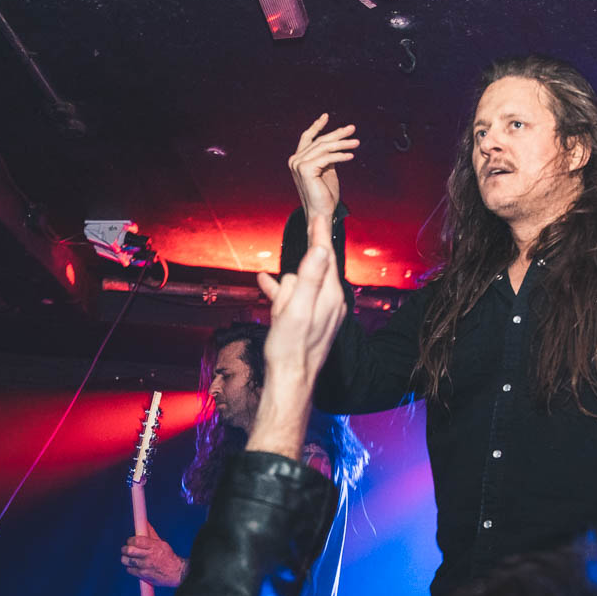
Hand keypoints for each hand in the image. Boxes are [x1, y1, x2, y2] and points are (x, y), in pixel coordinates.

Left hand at [120, 530, 184, 586]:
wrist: (176, 572)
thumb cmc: (168, 557)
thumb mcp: (161, 543)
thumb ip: (151, 534)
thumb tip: (145, 523)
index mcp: (153, 546)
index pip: (136, 541)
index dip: (130, 540)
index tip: (130, 541)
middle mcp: (149, 556)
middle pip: (129, 550)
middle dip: (125, 549)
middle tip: (125, 550)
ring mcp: (145, 566)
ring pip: (127, 561)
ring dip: (125, 559)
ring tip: (128, 558)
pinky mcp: (143, 575)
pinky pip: (130, 570)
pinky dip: (129, 567)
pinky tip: (133, 566)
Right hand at [249, 243, 347, 458]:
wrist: (290, 381)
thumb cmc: (291, 348)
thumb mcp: (297, 309)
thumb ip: (310, 277)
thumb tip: (321, 249)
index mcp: (330, 295)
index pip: (326, 255)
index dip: (319, 234)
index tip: (318, 214)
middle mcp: (330, 301)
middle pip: (307, 272)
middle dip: (291, 282)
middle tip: (284, 311)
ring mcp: (320, 311)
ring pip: (297, 286)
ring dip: (283, 294)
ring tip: (279, 318)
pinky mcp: (309, 319)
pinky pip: (293, 298)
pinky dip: (281, 293)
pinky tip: (265, 283)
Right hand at [288, 114, 356, 230]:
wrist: (322, 213)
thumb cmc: (325, 195)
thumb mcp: (327, 171)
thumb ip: (328, 157)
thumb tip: (337, 144)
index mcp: (298, 159)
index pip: (307, 138)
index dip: (317, 126)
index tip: (326, 116)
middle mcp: (295, 160)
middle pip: (319, 141)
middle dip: (337, 133)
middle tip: (352, 128)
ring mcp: (298, 164)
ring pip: (325, 148)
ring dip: (343, 144)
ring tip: (356, 142)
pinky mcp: (305, 169)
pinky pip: (327, 158)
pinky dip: (341, 156)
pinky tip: (351, 155)